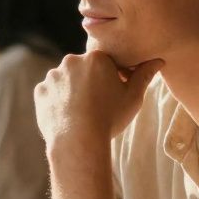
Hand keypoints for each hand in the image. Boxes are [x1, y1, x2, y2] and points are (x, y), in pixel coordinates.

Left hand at [35, 54, 162, 150]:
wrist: (79, 141)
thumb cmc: (110, 117)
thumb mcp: (133, 97)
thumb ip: (144, 75)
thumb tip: (158, 60)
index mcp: (96, 57)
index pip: (105, 63)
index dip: (111, 79)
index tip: (113, 96)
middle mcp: (72, 60)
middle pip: (83, 69)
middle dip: (89, 82)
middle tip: (97, 106)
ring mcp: (53, 76)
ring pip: (65, 80)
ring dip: (71, 91)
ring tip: (81, 113)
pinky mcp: (39, 91)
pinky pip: (50, 93)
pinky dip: (56, 102)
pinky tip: (67, 117)